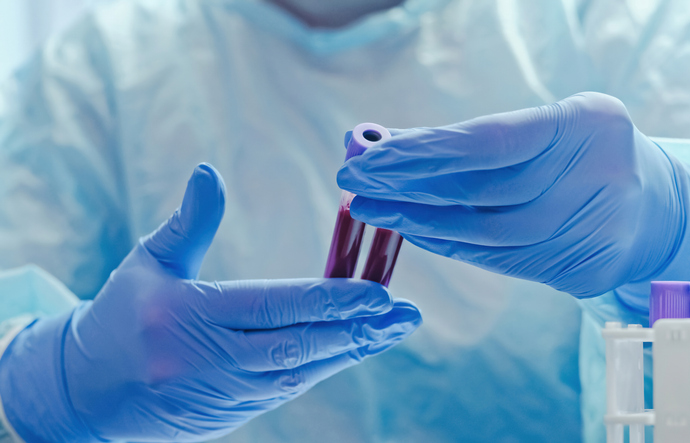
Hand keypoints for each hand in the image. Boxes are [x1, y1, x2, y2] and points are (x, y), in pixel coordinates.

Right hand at [0, 164, 420, 441]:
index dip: (330, 299)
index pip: (275, 305)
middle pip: (299, 346)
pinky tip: (355, 348)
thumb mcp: (149, 263)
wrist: (86, 393)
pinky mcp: (233, 414)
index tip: (376, 290)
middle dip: (357, 330)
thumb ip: (189, 222)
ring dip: (351, 351)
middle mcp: (212, 360)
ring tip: (392, 330)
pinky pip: (289, 390)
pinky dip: (325, 367)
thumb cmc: (122, 317)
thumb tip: (208, 171)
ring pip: (301, 373)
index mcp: (190, 318)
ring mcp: (225, 393)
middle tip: (404, 314)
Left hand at [337, 92, 689, 300]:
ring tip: (373, 208)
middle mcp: (594, 178)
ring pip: (483, 231)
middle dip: (408, 186)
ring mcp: (592, 230)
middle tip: (354, 180)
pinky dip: (449, 244)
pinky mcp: (581, 271)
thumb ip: (480, 137)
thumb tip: (395, 146)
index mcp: (586, 125)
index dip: (423, 151)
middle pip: (479, 190)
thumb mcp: (550, 125)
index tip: (370, 155)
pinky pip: (497, 259)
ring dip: (418, 220)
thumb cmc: (587, 154)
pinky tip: (414, 230)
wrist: (659, 211)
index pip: (486, 142)